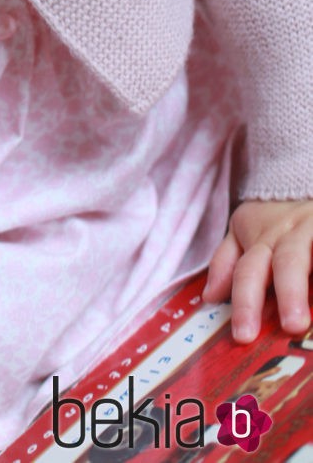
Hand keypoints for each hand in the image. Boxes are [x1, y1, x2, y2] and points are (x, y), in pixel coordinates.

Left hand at [203, 199, 312, 342]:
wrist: (300, 174)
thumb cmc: (274, 214)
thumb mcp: (243, 228)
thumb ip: (226, 261)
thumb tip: (209, 297)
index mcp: (261, 240)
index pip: (248, 272)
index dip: (245, 303)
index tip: (243, 337)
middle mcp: (288, 235)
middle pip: (287, 262)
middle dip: (288, 293)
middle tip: (292, 327)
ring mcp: (312, 229)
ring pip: (305, 253)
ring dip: (307, 282)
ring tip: (312, 315)